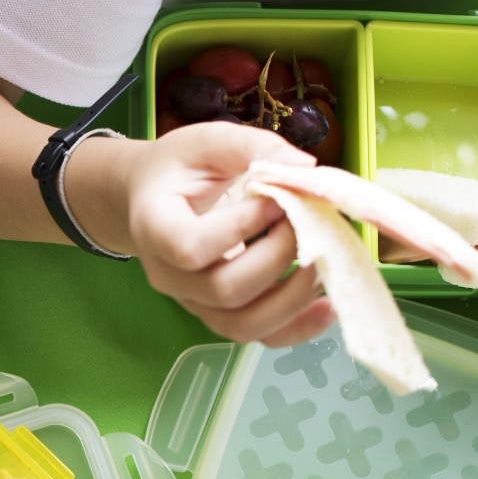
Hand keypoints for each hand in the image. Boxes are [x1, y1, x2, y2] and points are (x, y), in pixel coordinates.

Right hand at [113, 122, 334, 345]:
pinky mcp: (219, 313)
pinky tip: (328, 305)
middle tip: (305, 221)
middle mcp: (168, 276)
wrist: (149, 200)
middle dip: (278, 257)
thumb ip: (251, 146)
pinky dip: (298, 328)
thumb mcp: (206, 142)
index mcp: (155, 228)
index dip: (241, 228)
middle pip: (224, 290)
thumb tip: (306, 167)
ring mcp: (193, 302)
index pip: (190, 247)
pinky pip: (258, 336)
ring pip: (242, 325)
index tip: (276, 198)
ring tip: (323, 261)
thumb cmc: (177, 169)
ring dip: (293, 299)